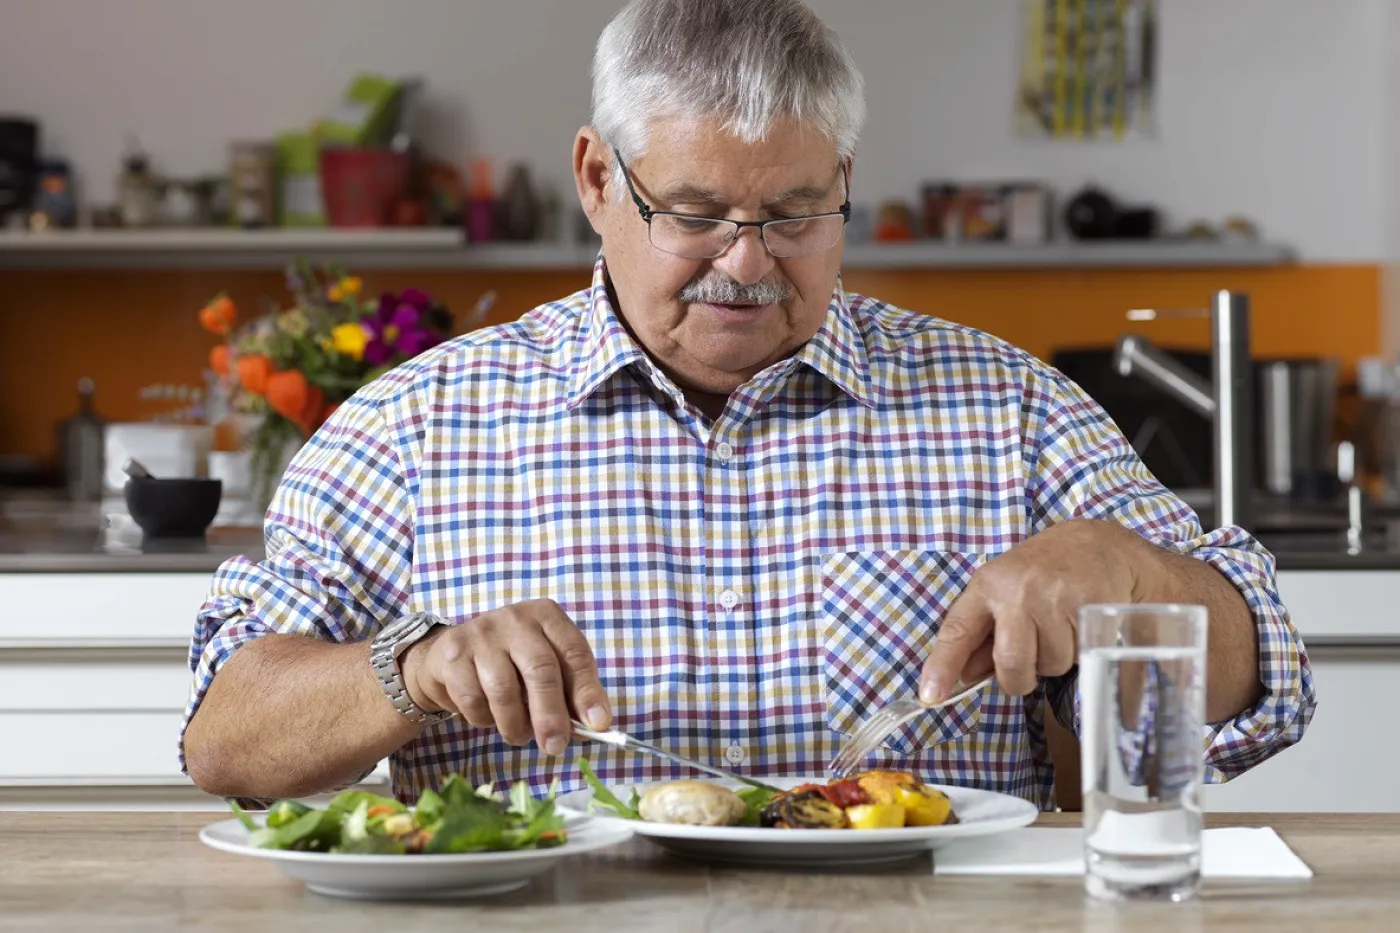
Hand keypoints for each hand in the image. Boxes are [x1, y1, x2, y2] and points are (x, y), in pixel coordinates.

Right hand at [399, 599, 611, 755]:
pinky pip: (473, 699)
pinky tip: (487, 716)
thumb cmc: (509, 664)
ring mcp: (482, 633)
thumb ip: (570, 694)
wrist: (449, 656)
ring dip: (514, 725)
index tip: (597, 724)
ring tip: (518, 736)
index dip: (588, 691)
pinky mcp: (453, 655)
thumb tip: (594, 726)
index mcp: (547, 616)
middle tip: (555, 746)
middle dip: (551, 715)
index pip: (574, 653)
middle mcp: (516, 618)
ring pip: (504, 689)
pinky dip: (483, 719)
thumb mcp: (544, 670)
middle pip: (540, 669)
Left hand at [919, 520, 1142, 701]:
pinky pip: (1080, 656)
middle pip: (1010, 663)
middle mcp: (1017, 590)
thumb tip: (966, 675)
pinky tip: (1081, 624)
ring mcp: (1054, 597)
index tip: (930, 694)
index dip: (943, 666)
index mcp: (988, 585)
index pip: (957, 630)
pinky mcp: (1089, 607)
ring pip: (1050, 665)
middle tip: (1030, 661)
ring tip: (1062, 627)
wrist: (1101, 545)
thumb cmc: (1046, 572)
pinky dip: (1081, 651)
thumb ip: (983, 634)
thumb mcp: (1004, 592)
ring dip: (1056, 659)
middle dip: (1019, 677)